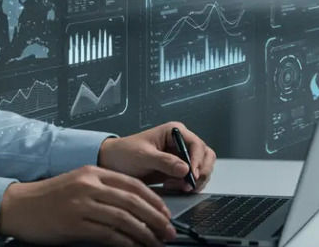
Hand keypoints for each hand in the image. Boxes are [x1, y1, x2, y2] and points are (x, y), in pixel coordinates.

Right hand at [0, 165, 176, 246]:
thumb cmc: (48, 197)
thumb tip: (133, 208)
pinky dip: (125, 243)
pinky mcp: (75, 224)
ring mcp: (82, 204)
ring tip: (156, 243)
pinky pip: (108, 235)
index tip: (166, 213)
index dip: (153, 200)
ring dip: (145, 234)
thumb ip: (103, 190)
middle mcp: (89, 185)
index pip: (132, 184)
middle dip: (156, 218)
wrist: (19, 206)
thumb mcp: (78, 183)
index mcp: (93, 172)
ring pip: (124, 219)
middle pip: (133, 201)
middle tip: (169, 232)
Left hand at [98, 121, 215, 192]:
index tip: (192, 175)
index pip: (197, 145)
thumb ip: (164, 162)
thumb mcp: (143, 156)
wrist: (113, 163)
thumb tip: (185, 169)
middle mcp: (181, 142)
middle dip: (201, 172)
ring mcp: (181, 156)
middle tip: (189, 184)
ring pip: (202, 168)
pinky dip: (188, 185)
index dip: (198, 161)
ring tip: (177, 186)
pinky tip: (174, 186)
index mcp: (174, 132)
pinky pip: (192, 178)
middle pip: (205, 156)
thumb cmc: (125, 153)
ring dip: (195, 180)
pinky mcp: (178, 170)